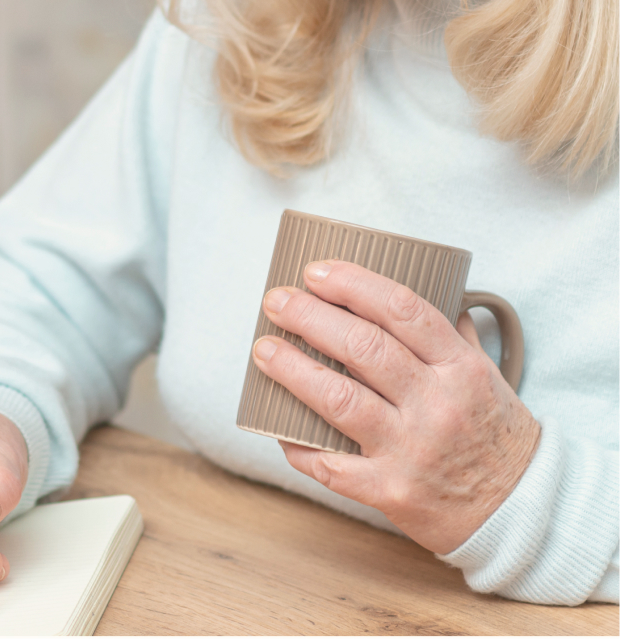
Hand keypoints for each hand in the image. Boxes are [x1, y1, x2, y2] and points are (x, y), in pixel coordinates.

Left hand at [252, 261, 539, 553]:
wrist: (522, 514)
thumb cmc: (497, 435)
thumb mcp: (487, 375)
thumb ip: (452, 332)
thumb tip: (427, 285)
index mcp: (460, 368)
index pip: (402, 310)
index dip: (354, 284)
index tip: (316, 271)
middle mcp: (436, 405)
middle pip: (363, 348)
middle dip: (310, 317)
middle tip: (276, 301)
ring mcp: (412, 450)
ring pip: (340, 400)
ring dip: (293, 370)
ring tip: (264, 349)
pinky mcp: (392, 492)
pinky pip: (333, 466)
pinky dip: (300, 445)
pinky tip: (276, 427)